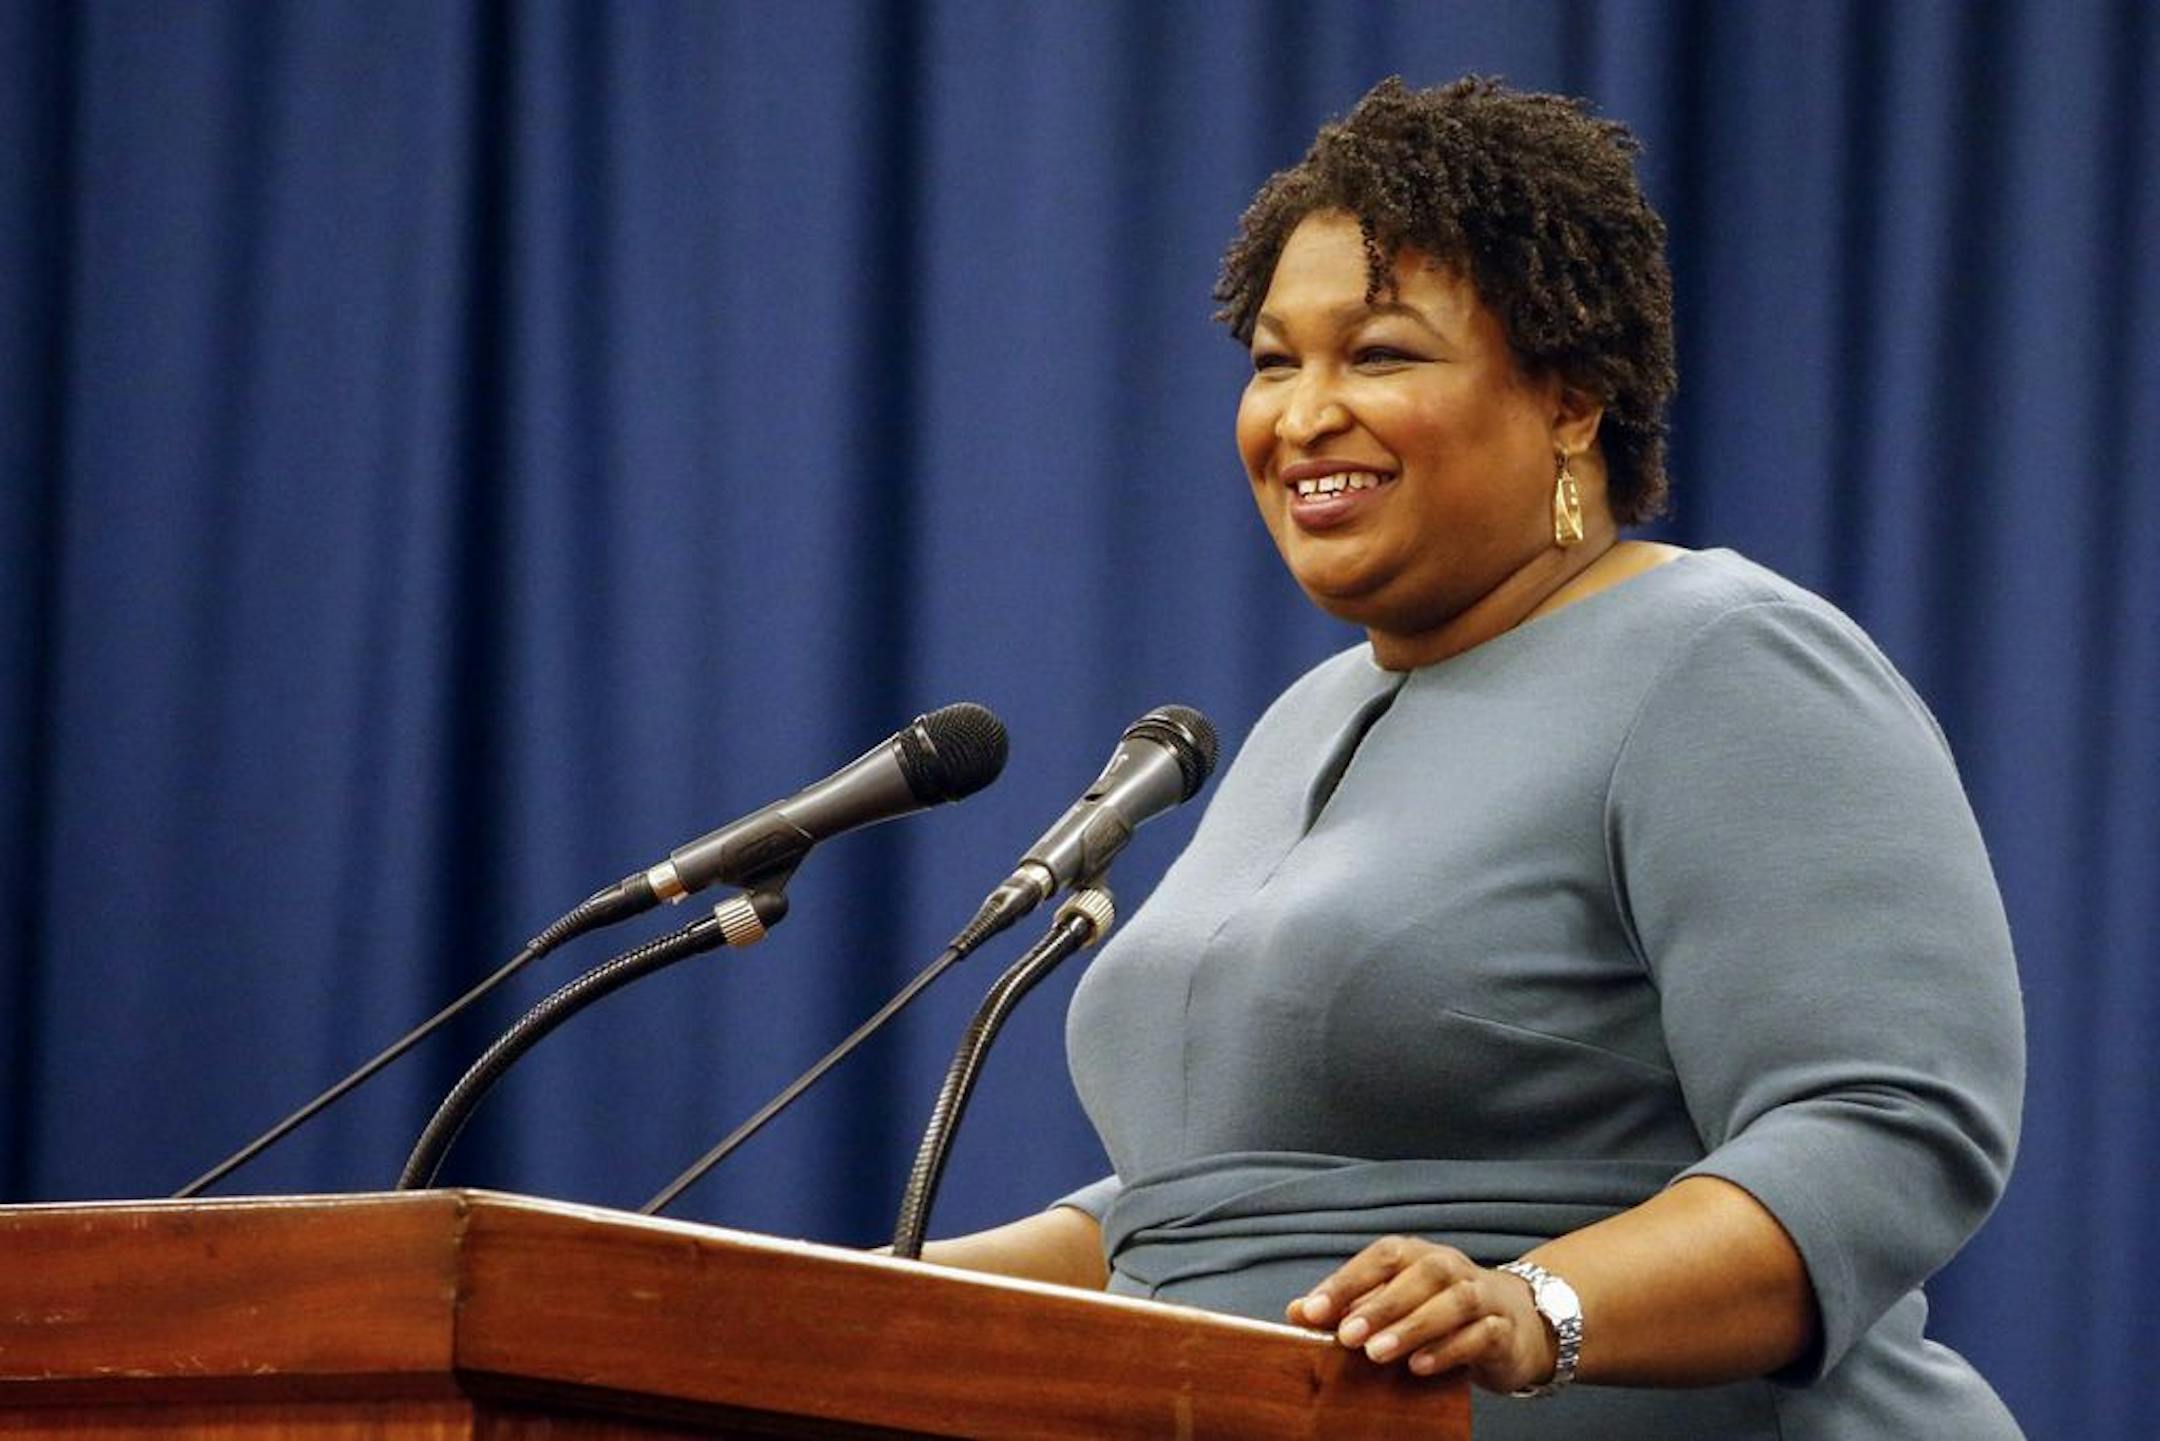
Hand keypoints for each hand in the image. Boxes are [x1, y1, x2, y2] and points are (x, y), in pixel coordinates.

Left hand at [1286, 1236, 1556, 1392]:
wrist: (1513, 1324)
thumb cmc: (1437, 1311)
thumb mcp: (1393, 1304)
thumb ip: (1348, 1307)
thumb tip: (1295, 1312)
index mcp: (1417, 1255)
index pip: (1381, 1256)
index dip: (1345, 1281)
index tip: (1311, 1312)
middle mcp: (1450, 1267)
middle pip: (1419, 1274)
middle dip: (1380, 1305)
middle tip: (1347, 1337)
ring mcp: (1481, 1296)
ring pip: (1453, 1302)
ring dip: (1413, 1327)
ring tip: (1378, 1353)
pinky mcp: (1502, 1330)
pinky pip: (1480, 1335)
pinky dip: (1449, 1350)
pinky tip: (1420, 1367)